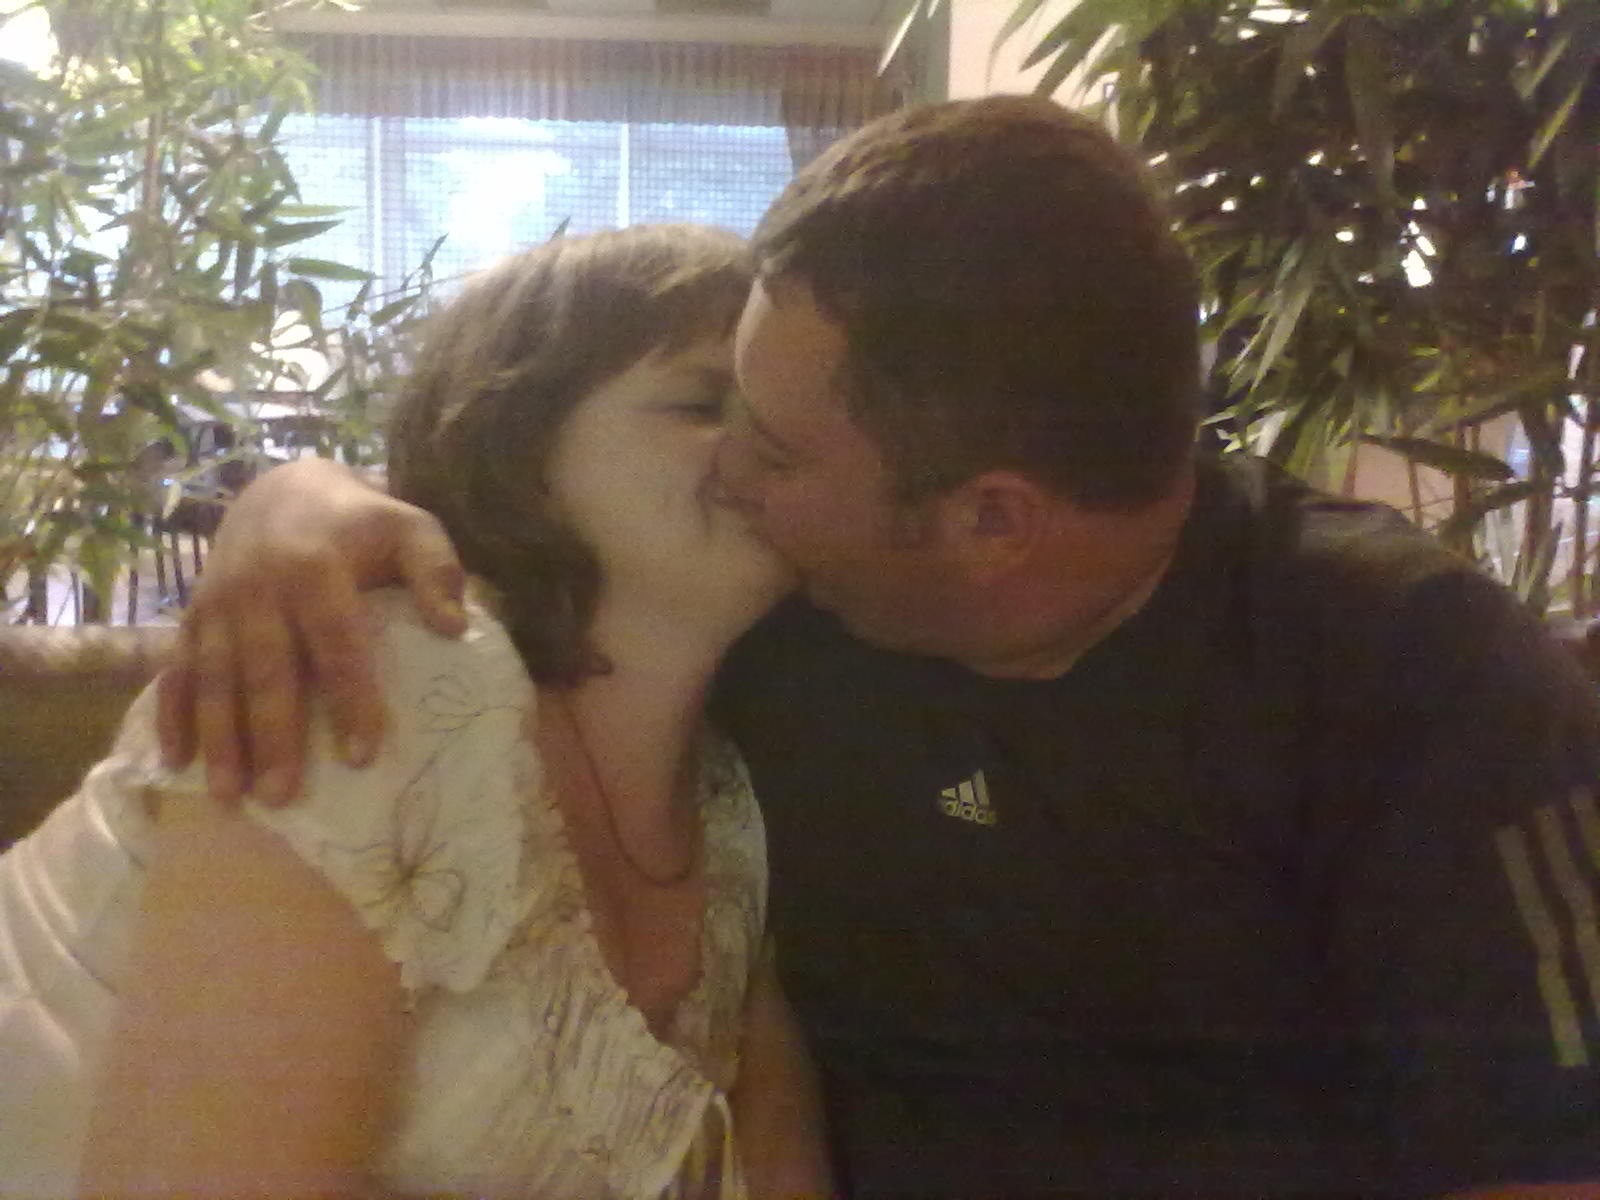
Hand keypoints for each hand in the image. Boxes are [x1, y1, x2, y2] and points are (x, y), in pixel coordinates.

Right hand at [156, 457, 467, 804]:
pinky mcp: (192, 615)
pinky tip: (175, 762)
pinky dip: (171, 715)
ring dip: (220, 738)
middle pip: (266, 670)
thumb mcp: (410, 528)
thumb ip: (436, 571)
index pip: (336, 642)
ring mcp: (217, 603)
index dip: (349, 698)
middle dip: (272, 736)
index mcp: (314, 566)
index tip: (361, 756)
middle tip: (282, 795)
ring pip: (215, 678)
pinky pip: (177, 669)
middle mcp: (257, 587)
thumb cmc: (360, 522)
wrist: (283, 489)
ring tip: (231, 795)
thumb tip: (454, 629)